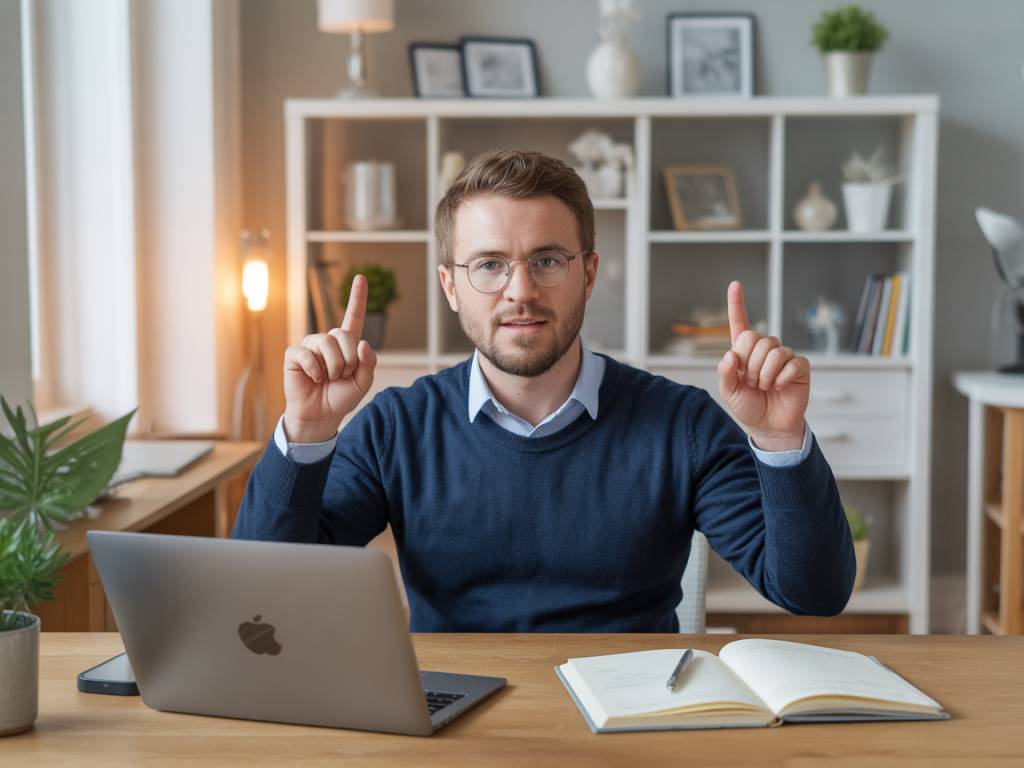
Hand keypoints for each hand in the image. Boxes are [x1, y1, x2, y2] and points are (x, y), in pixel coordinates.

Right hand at [283, 275, 376, 442]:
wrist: (321, 416)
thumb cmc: (341, 397)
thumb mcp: (362, 383)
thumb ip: (368, 363)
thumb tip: (363, 343)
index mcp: (347, 345)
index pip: (354, 317)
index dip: (357, 297)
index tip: (361, 277)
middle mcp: (328, 341)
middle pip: (342, 334)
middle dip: (348, 359)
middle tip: (342, 375)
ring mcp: (311, 346)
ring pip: (326, 342)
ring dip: (334, 365)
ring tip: (329, 378)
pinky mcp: (295, 355)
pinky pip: (307, 353)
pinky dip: (315, 369)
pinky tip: (314, 379)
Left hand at [717, 281, 809, 450]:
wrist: (769, 426)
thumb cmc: (749, 407)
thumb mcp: (730, 393)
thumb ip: (726, 374)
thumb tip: (731, 354)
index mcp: (744, 353)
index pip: (739, 324)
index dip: (736, 304)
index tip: (735, 284)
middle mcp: (764, 350)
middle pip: (755, 338)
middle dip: (750, 364)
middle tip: (752, 382)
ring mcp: (783, 357)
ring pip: (773, 350)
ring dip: (765, 374)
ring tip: (765, 387)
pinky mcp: (800, 367)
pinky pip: (791, 363)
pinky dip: (782, 378)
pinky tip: (780, 387)